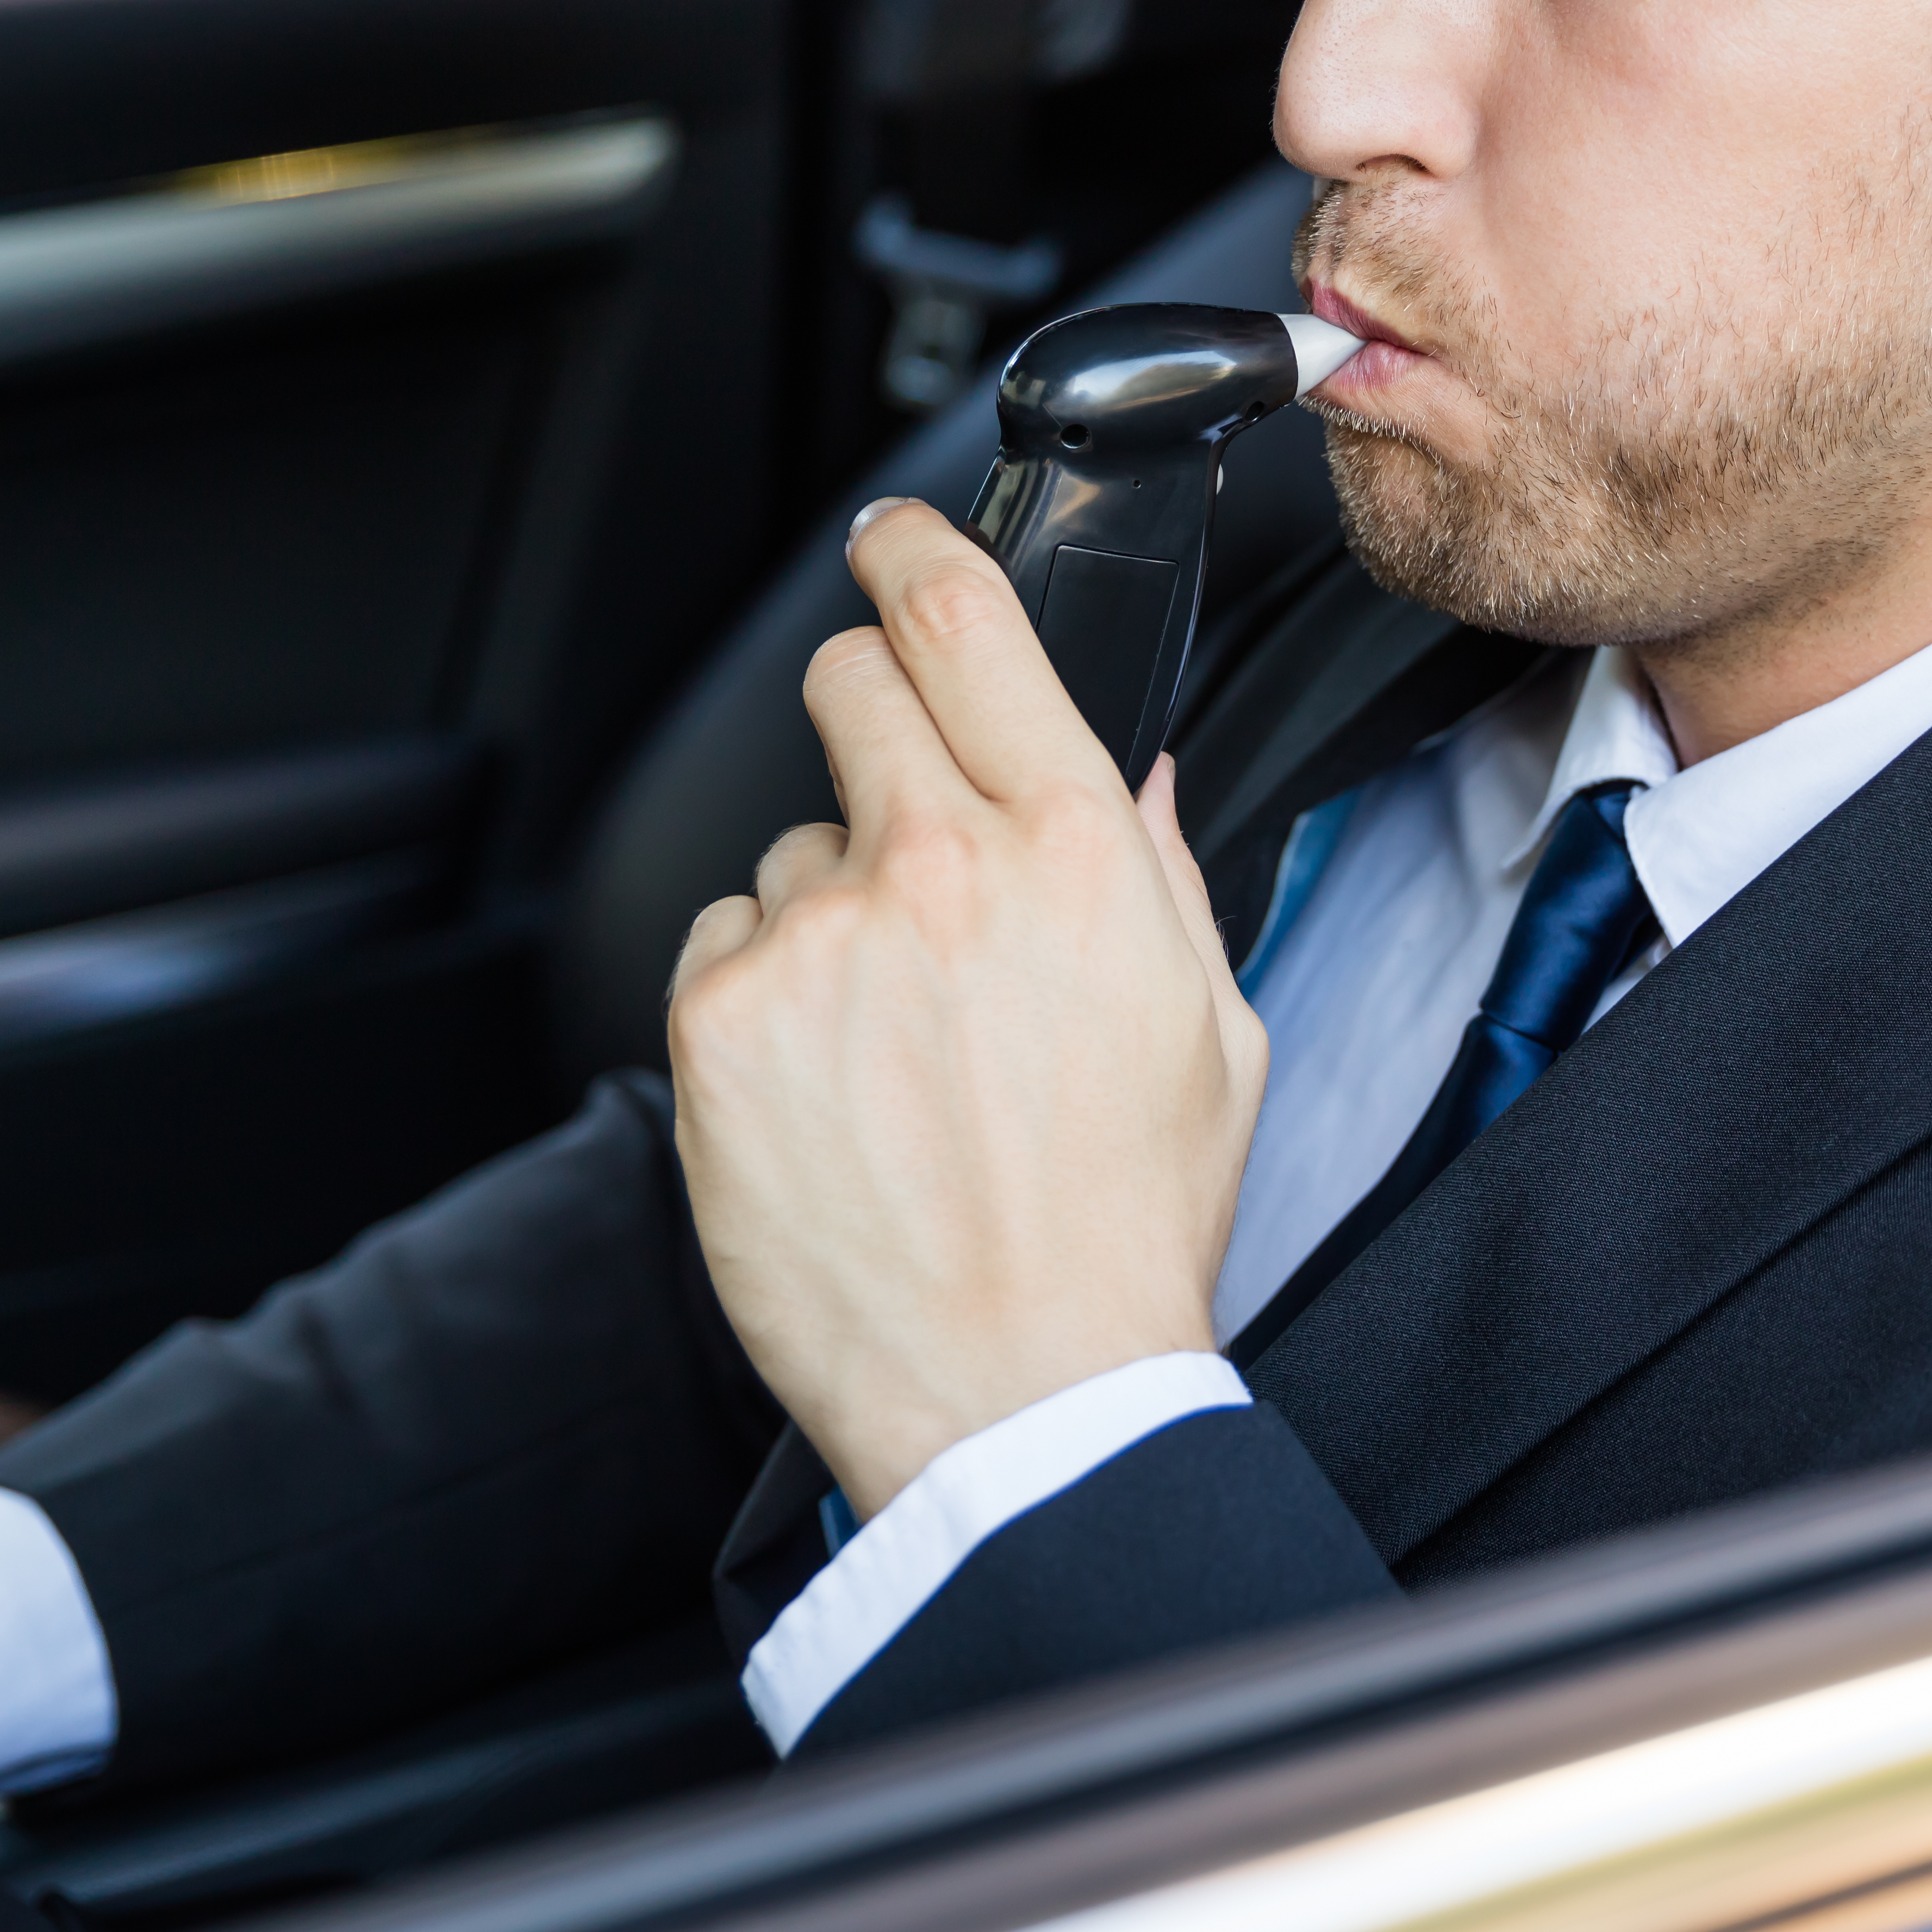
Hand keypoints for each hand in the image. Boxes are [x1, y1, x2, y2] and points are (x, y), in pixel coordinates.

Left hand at [670, 498, 1265, 1515]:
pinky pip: (723, 948)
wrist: (1019, 1393)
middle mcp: (942, 871)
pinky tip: (828, 1092)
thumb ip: (1159, 876)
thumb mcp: (1210, 1031)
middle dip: (864, 710)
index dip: (910, 549)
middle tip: (891, 806)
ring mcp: (820, 942)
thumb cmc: (1119, 1229)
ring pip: (791, 849)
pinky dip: (762, 1000)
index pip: (966, 621)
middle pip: (851, 686)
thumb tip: (1127, 776)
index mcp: (1079, 852)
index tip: (885, 538)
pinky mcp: (720, 1022)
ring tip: (890, 1049)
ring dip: (827, 912)